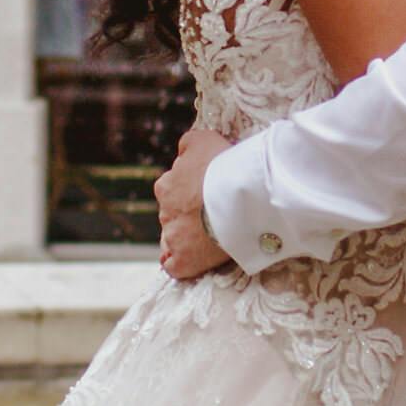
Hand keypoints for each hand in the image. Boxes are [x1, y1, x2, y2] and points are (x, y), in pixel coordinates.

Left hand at [152, 128, 228, 280]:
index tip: (208, 194)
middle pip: (174, 214)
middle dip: (189, 215)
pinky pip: (174, 266)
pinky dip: (181, 263)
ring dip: (186, 238)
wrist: (240, 196)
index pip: (172, 190)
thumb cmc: (224, 165)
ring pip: (173, 239)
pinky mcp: (185, 260)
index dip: (190, 193)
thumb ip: (188, 144)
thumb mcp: (204, 139)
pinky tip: (192, 260)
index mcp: (167, 185)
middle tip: (214, 214)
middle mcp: (165, 211)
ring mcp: (173, 238)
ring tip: (209, 237)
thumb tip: (182, 151)